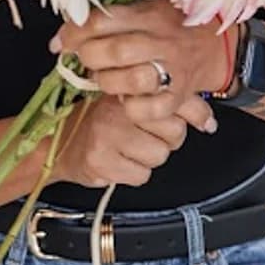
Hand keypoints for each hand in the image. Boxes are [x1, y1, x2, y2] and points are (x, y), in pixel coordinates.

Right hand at [49, 91, 213, 189]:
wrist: (56, 143)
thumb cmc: (97, 122)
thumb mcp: (129, 102)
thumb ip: (166, 103)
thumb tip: (208, 119)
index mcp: (126, 89)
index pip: (175, 99)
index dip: (193, 114)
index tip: (203, 122)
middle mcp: (117, 107)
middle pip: (174, 132)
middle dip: (167, 140)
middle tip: (146, 136)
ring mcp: (107, 134)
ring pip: (159, 156)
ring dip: (148, 158)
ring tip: (128, 148)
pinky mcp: (100, 160)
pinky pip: (140, 175)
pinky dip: (133, 173)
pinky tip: (118, 162)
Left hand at [50, 0, 232, 109]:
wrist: (214, 46)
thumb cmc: (169, 25)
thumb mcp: (143, 9)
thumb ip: (106, 20)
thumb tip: (60, 40)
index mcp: (149, 15)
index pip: (102, 20)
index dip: (74, 33)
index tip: (62, 43)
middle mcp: (162, 41)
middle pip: (115, 50)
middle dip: (89, 58)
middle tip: (86, 60)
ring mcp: (173, 69)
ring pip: (132, 80)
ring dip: (108, 82)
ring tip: (105, 78)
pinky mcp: (179, 96)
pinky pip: (150, 109)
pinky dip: (132, 107)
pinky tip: (127, 99)